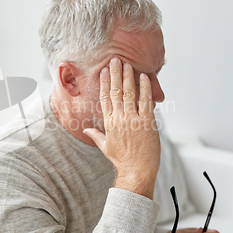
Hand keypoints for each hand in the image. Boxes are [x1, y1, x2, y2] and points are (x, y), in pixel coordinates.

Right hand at [83, 57, 160, 198]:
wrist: (136, 171)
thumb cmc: (122, 161)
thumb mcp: (106, 147)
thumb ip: (96, 135)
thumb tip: (86, 131)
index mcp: (109, 123)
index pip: (104, 98)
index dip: (104, 83)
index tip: (104, 71)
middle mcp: (119, 118)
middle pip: (115, 91)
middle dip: (115, 74)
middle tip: (115, 60)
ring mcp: (133, 119)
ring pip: (129, 93)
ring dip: (128, 77)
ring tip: (127, 64)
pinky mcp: (147, 122)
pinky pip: (145, 101)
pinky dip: (145, 88)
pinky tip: (144, 77)